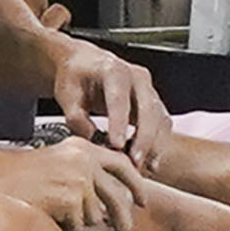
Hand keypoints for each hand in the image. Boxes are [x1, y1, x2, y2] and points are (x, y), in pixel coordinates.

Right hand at [0, 138, 146, 230]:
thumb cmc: (19, 175)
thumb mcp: (57, 163)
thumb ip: (86, 174)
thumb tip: (111, 204)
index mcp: (83, 148)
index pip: (123, 165)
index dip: (137, 185)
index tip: (143, 202)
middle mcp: (85, 161)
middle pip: (119, 199)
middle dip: (123, 224)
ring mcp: (79, 181)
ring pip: (95, 218)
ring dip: (78, 223)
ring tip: (52, 212)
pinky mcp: (70, 200)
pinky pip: (77, 227)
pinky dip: (63, 228)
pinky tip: (45, 215)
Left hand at [50, 37, 169, 171]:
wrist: (86, 63)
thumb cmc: (76, 76)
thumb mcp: (67, 93)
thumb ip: (75, 116)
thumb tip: (90, 138)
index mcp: (112, 69)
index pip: (118, 98)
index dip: (119, 123)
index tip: (116, 145)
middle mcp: (136, 77)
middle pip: (148, 108)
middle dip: (144, 138)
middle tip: (134, 162)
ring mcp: (148, 89)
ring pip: (160, 118)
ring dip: (154, 145)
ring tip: (142, 167)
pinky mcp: (153, 103)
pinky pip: (162, 124)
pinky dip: (158, 144)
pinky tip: (149, 162)